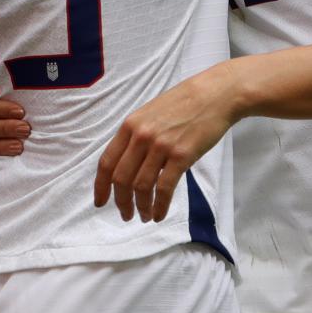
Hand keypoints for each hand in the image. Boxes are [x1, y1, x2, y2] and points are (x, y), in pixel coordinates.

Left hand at [93, 63, 237, 222]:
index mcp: (130, 125)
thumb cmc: (181, 104)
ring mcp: (160, 146)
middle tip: (126, 215)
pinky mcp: (181, 156)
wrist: (212, 96)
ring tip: (144, 216)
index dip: (101, 186)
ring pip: (141, 186)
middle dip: (121, 202)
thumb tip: (126, 165)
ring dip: (141, 207)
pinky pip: (164, 188)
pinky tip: (159, 214)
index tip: (99, 202)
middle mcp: (141, 136)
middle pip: (121, 178)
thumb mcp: (149, 115)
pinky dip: (159, 206)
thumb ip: (135, 137)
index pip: (107, 161)